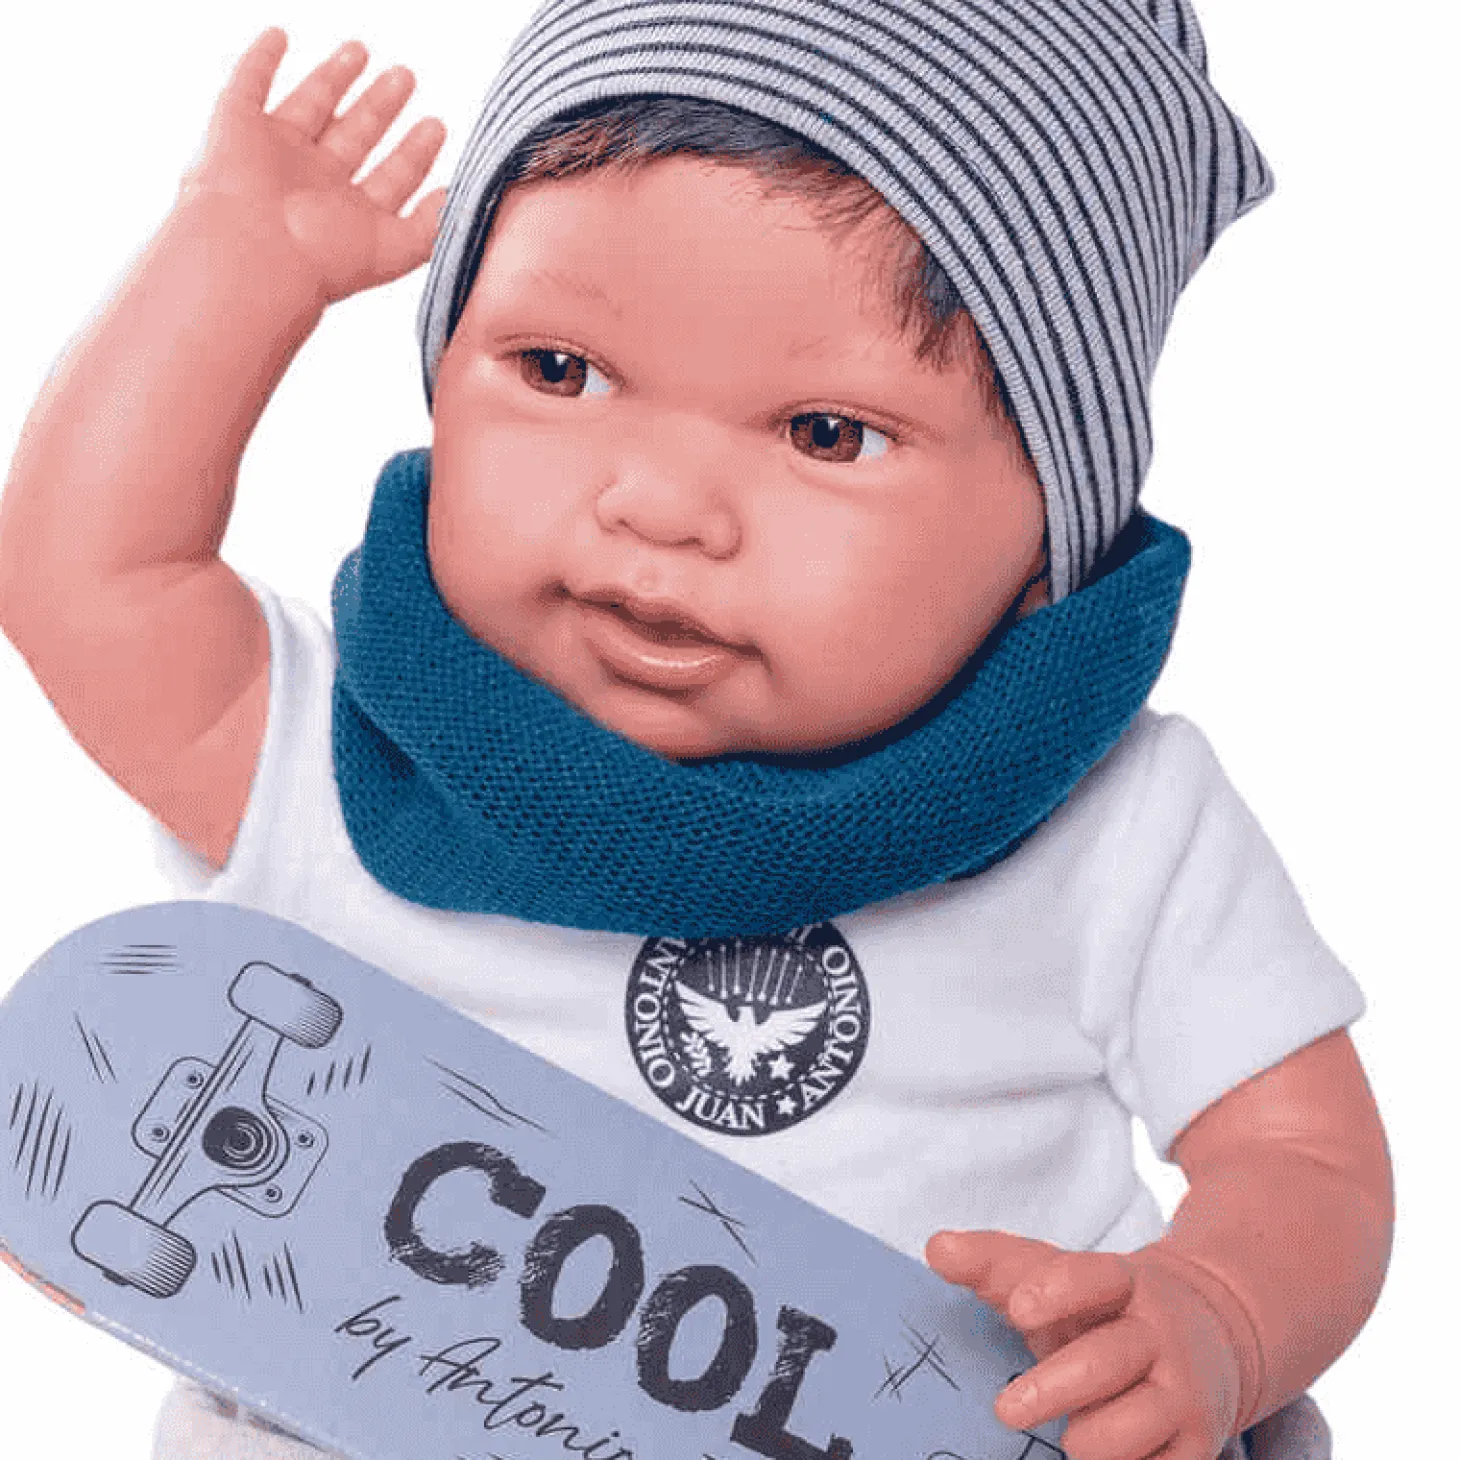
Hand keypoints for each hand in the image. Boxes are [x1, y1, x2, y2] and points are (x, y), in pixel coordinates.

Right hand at [181, 29, 447, 304]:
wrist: (256, 253)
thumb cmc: (322, 261)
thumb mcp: (396, 250)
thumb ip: (431, 227)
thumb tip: (458, 199)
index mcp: (349, 216)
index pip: (391, 177)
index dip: (414, 152)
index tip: (436, 125)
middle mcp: (314, 185)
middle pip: (355, 135)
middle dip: (381, 106)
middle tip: (406, 77)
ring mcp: (276, 155)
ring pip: (312, 105)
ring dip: (335, 76)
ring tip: (362, 50)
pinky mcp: (237, 128)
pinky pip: (248, 84)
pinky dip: (260, 59)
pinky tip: (278, 36)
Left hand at [926, 1230, 1245, 1459]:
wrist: (1212, 1335)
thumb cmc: (1103, 1310)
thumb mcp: (1056, 1277)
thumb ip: (995, 1263)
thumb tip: (937, 1248)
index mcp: (1123, 1283)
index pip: (1095, 1276)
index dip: (1058, 1290)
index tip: (1017, 1308)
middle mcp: (1158, 1335)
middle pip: (1106, 1360)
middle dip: (1054, 1387)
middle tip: (1005, 1410)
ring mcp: (1183, 1391)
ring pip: (1135, 1425)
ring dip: (1092, 1439)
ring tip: (1069, 1438)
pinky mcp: (1198, 1444)